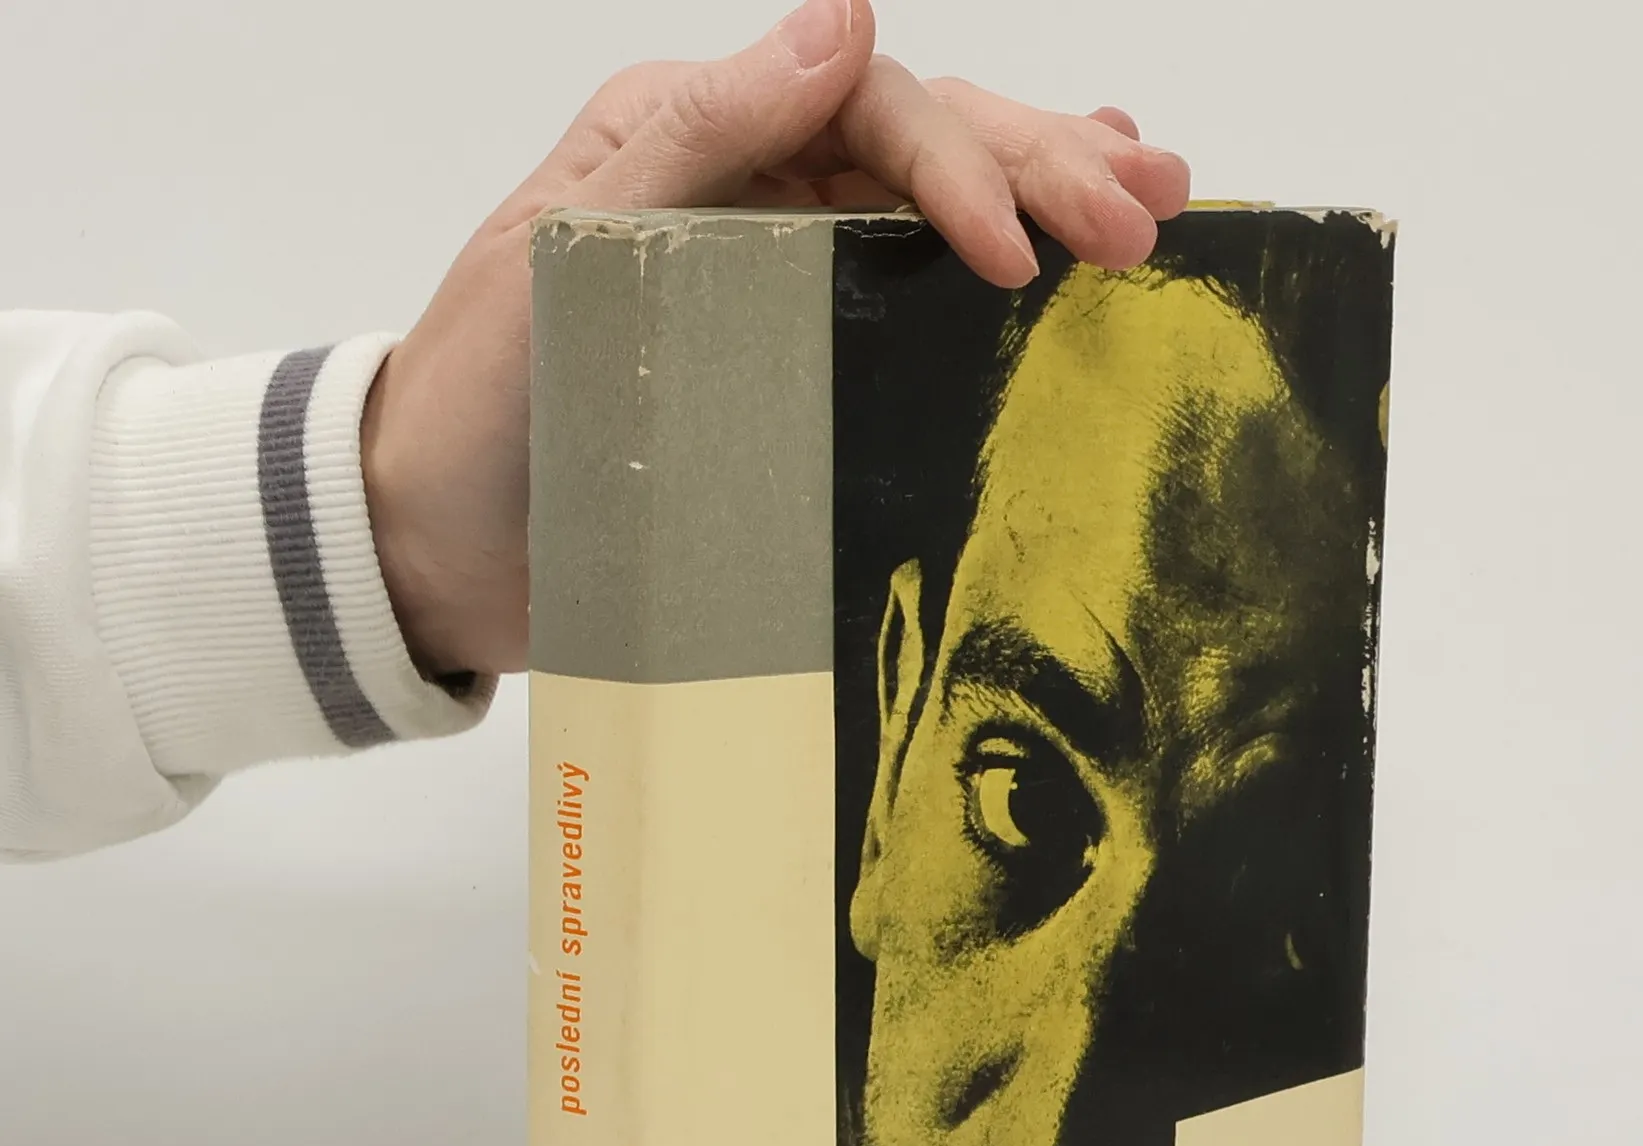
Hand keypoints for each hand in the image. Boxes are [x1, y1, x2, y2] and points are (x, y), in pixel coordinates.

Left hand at [360, 0, 1190, 680]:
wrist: (435, 546)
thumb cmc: (477, 403)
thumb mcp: (563, 243)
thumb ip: (697, 132)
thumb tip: (847, 19)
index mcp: (703, 141)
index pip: (871, 115)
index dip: (963, 170)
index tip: (1024, 259)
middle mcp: (760, 194)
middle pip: (930, 147)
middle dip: (1045, 167)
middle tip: (1148, 212)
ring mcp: (787, 284)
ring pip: (940, 214)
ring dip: (1051, 193)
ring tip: (1158, 199)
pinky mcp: (802, 373)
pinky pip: (914, 311)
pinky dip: (989, 278)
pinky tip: (1061, 264)